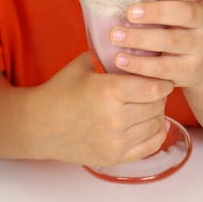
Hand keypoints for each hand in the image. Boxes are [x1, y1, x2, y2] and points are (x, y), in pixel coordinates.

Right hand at [27, 52, 173, 165]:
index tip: (164, 76)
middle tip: (158, 88)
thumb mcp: (83, 66)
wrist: (38, 125)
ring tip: (153, 104)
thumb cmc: (59, 91)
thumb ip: (108, 56)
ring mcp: (115, 142)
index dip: (163, 81)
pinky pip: (148, 148)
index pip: (152, 88)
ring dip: (158, 114)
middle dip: (160, 96)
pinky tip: (156, 124)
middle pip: (156, 106)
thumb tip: (131, 43)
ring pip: (154, 126)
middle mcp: (114, 119)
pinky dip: (156, 135)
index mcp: (108, 91)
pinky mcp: (113, 158)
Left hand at [109, 0, 202, 88]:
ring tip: (115, 35)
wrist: (202, 61)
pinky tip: (120, 59)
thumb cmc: (180, 23)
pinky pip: (163, 68)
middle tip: (130, 12)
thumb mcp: (180, 3)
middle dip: (157, 13)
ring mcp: (199, 47)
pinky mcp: (188, 70)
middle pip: (186, 14)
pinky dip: (140, 65)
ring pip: (171, 42)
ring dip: (140, 38)